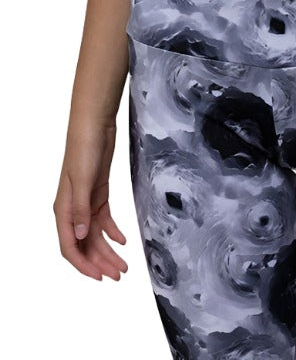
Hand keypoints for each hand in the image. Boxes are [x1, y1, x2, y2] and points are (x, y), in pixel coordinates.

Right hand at [53, 119, 127, 280]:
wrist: (94, 126)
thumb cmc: (84, 149)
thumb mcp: (83, 180)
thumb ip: (82, 209)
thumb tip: (82, 237)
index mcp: (63, 210)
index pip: (70, 247)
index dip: (83, 265)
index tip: (100, 277)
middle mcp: (73, 210)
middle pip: (85, 245)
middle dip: (100, 262)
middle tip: (118, 275)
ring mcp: (85, 202)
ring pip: (96, 236)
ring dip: (108, 251)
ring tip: (123, 265)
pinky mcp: (98, 194)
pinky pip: (104, 220)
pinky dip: (113, 232)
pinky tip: (123, 240)